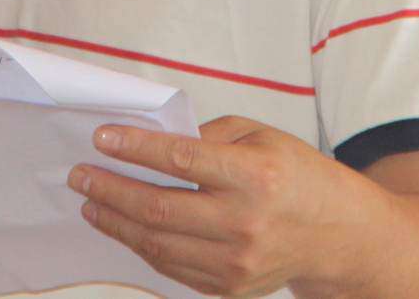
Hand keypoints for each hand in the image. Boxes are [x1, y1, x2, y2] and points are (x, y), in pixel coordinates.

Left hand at [68, 116, 383, 297]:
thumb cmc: (296, 175)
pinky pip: (172, 266)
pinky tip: (123, 225)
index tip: (102, 137)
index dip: (135, 147)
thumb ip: (207, 134)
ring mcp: (236, 261)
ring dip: (116, 221)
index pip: (181, 159)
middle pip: (159, 208)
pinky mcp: (229, 286)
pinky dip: (142, 245)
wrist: (337, 234)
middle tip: (80, 175)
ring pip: (158, 243)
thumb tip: (151, 139)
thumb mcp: (260, 136)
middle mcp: (244, 222)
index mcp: (255, 175)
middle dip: (110, 189)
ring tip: (91, 201)